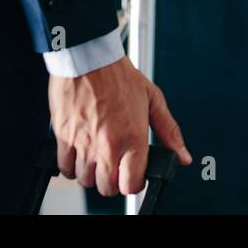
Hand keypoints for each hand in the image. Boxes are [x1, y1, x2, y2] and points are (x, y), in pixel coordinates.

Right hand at [48, 56, 192, 196]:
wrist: (89, 59)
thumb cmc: (119, 76)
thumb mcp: (153, 100)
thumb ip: (170, 132)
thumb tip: (183, 156)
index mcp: (133, 138)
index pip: (131, 185)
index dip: (134, 182)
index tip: (133, 173)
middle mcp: (108, 146)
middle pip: (107, 188)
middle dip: (112, 180)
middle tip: (115, 164)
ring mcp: (84, 144)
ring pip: (85, 181)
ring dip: (92, 173)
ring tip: (97, 156)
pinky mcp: (64, 138)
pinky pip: (65, 168)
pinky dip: (72, 166)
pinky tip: (80, 152)